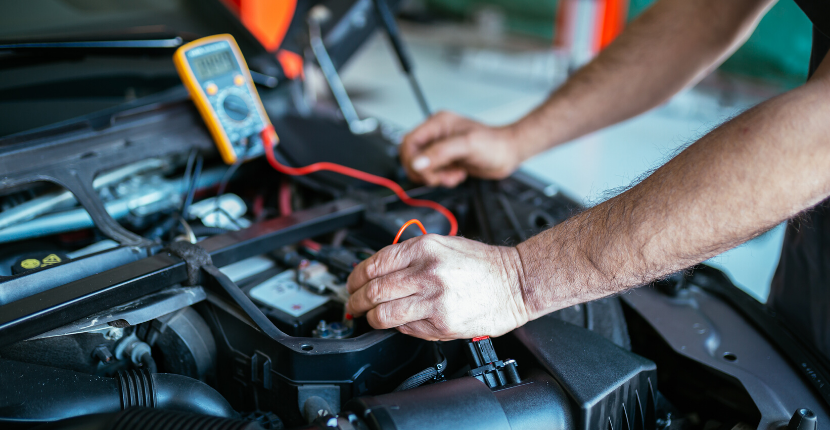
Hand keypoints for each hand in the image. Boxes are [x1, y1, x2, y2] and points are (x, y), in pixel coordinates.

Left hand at [345, 234, 528, 339]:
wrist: (516, 283)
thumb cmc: (483, 264)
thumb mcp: (443, 245)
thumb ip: (409, 256)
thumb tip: (376, 272)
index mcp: (424, 248)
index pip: (373, 264)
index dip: (355, 277)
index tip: (352, 284)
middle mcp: (427, 272)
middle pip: (373, 290)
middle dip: (356, 300)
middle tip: (353, 304)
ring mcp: (434, 300)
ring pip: (383, 314)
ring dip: (370, 318)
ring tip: (370, 317)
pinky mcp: (442, 324)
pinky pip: (406, 328)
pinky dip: (397, 326)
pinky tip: (401, 321)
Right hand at [400, 111, 521, 187]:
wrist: (508, 153)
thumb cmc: (494, 144)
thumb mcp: (466, 145)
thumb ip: (440, 153)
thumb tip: (417, 163)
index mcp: (437, 123)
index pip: (409, 142)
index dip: (412, 159)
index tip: (425, 171)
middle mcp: (437, 134)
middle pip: (412, 156)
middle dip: (424, 171)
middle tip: (438, 176)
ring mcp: (441, 148)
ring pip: (422, 167)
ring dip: (435, 176)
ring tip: (452, 175)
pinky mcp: (447, 159)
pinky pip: (434, 173)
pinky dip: (443, 179)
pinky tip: (458, 174)